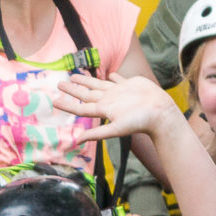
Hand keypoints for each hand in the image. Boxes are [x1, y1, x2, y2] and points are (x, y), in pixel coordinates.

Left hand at [53, 72, 179, 144]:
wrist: (160, 112)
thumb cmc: (139, 121)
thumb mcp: (116, 128)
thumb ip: (96, 133)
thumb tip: (76, 142)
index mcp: (103, 109)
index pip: (81, 107)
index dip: (67, 104)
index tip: (54, 100)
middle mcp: (109, 100)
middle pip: (86, 93)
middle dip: (73, 88)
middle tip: (60, 83)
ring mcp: (119, 92)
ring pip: (99, 84)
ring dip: (87, 80)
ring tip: (76, 75)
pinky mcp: (131, 85)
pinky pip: (118, 79)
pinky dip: (113, 76)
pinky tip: (109, 73)